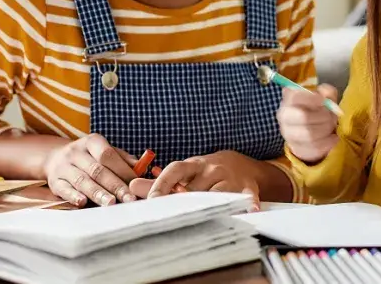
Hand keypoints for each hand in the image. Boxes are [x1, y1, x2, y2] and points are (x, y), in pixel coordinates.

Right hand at [40, 134, 139, 206]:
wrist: (55, 158)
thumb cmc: (89, 158)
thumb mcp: (104, 151)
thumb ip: (123, 159)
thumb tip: (143, 168)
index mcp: (92, 142)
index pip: (108, 155)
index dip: (123, 170)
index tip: (136, 185)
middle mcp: (76, 152)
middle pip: (97, 170)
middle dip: (115, 186)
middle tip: (129, 199)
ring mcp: (63, 166)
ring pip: (82, 181)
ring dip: (98, 193)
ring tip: (111, 203)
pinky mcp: (54, 181)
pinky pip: (64, 189)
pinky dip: (74, 196)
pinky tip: (83, 202)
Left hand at [129, 151, 262, 209]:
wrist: (240, 164)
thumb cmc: (206, 172)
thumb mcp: (185, 172)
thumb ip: (160, 181)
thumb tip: (131, 186)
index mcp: (195, 165)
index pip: (175, 170)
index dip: (162, 183)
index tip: (151, 199)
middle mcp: (212, 170)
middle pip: (195, 188)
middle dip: (182, 202)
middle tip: (168, 216)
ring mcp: (230, 179)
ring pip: (218, 194)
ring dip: (210, 205)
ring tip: (201, 215)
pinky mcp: (247, 188)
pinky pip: (248, 196)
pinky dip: (249, 203)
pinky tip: (249, 210)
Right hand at [276, 84, 340, 163]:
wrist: (308, 131)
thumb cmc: (315, 110)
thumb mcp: (322, 97)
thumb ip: (327, 92)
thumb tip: (327, 94)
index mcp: (289, 100)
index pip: (296, 97)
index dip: (312, 98)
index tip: (323, 101)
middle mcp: (284, 117)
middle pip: (303, 117)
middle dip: (323, 116)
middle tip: (330, 116)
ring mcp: (289, 134)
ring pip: (310, 135)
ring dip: (326, 129)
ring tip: (332, 126)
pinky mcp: (297, 148)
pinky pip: (315, 147)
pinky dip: (329, 142)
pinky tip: (333, 137)